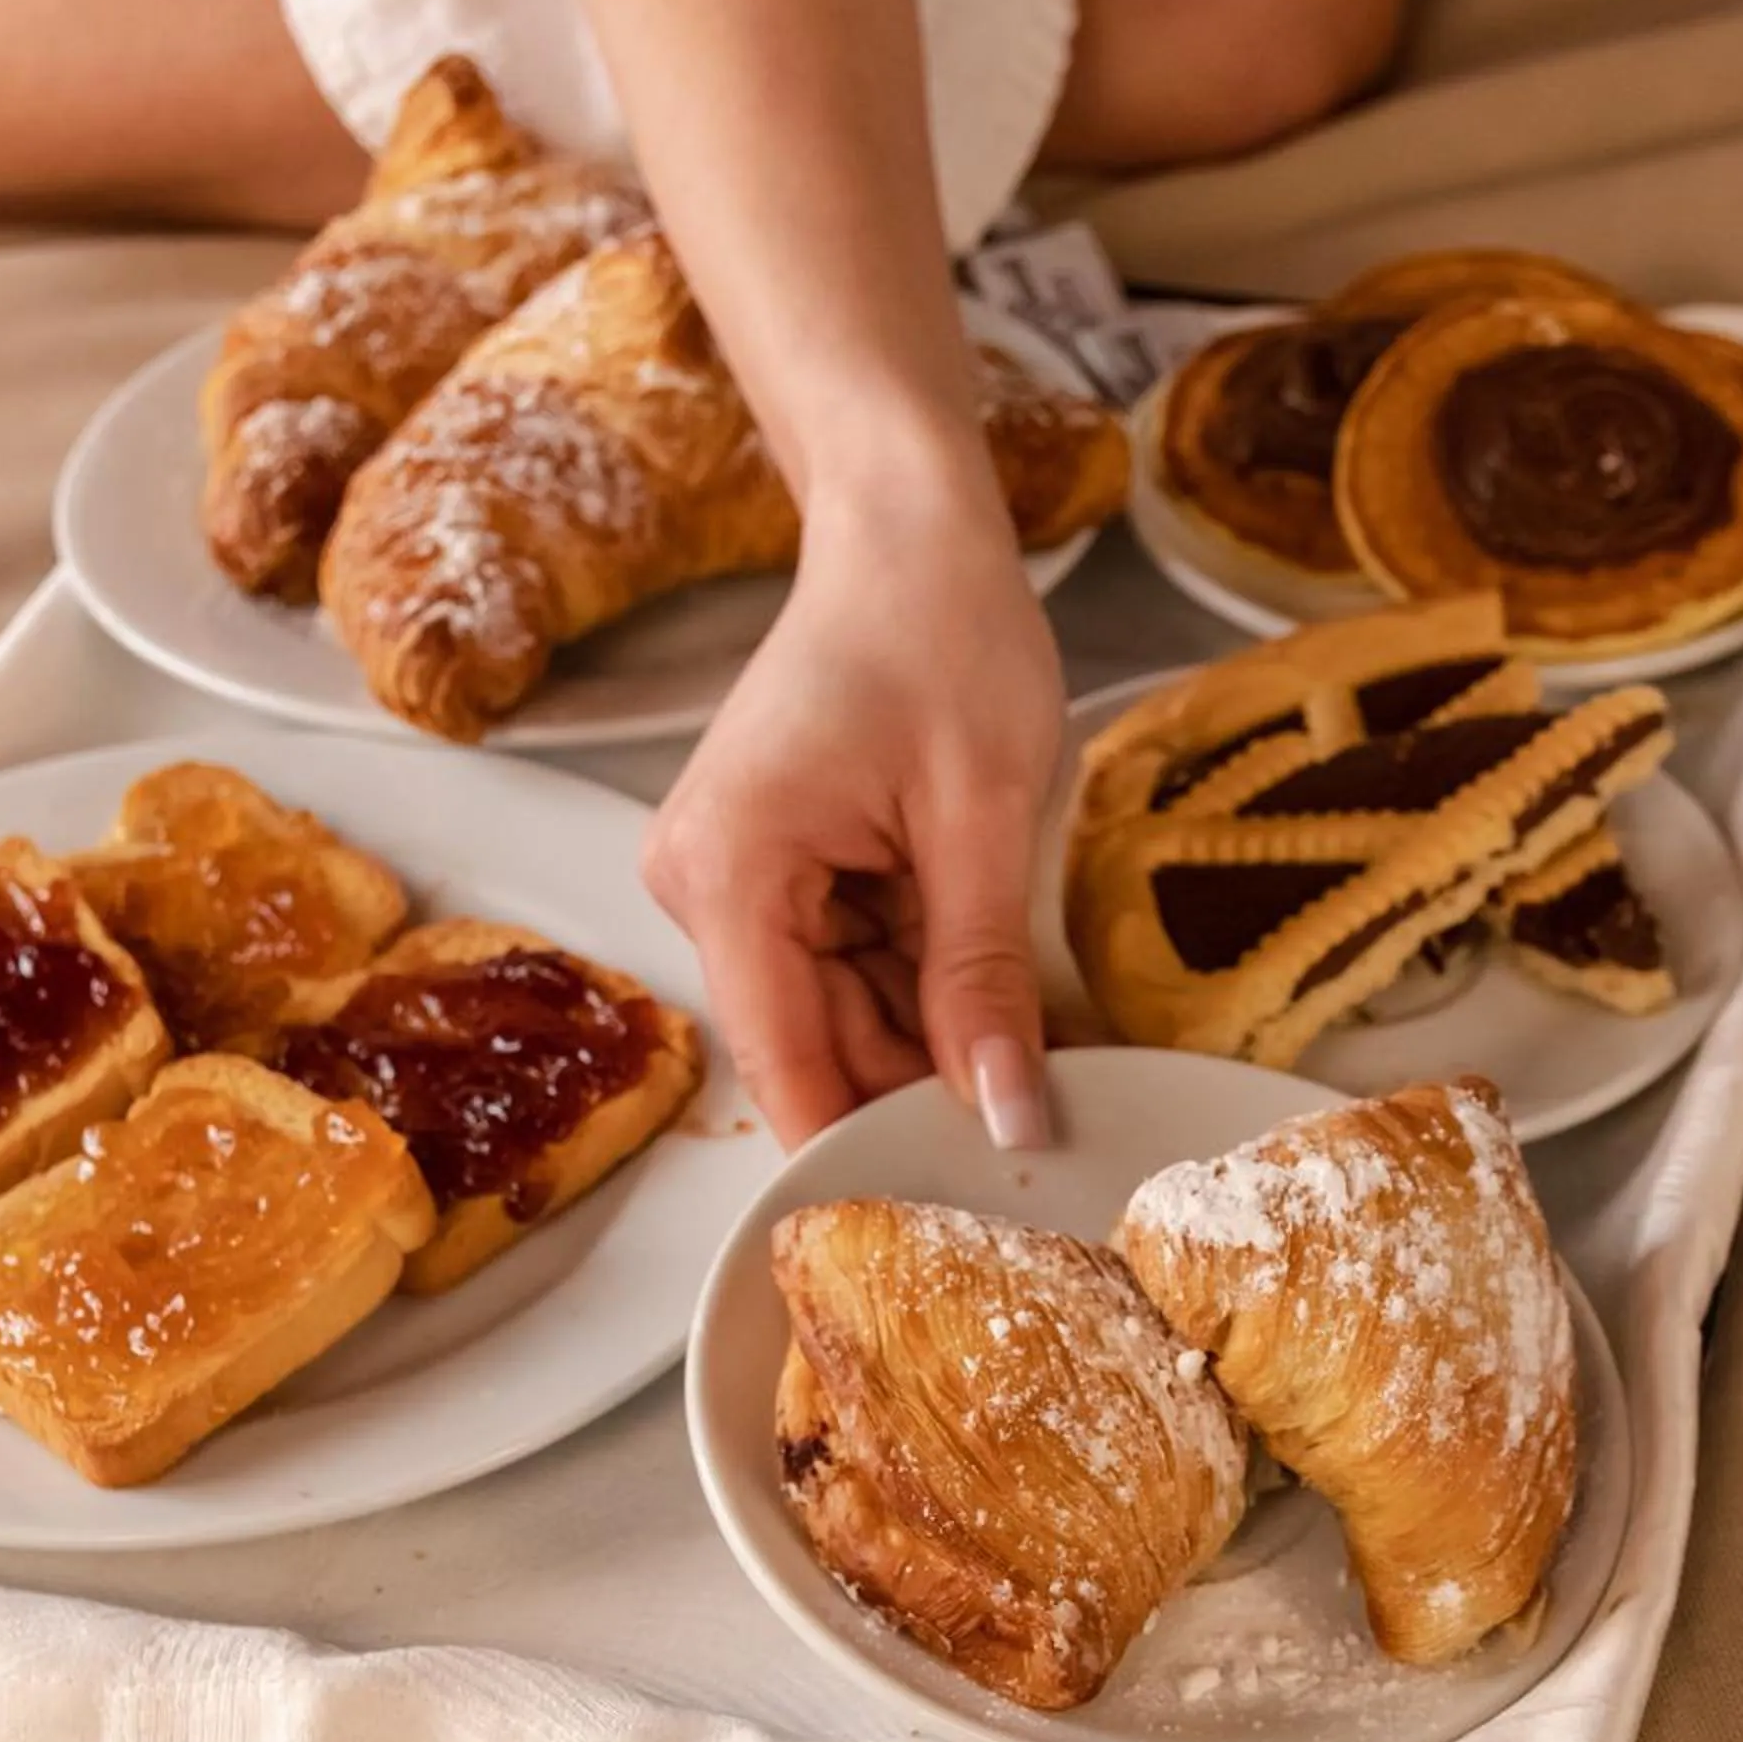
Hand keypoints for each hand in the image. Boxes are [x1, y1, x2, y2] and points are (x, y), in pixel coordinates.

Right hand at [643, 456, 1064, 1148]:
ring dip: (936, 1030)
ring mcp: (731, 879)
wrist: (906, 526)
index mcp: (726, 875)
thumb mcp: (982, 817)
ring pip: (842, 1013)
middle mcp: (700, 886)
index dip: (872, 1147)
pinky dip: (925, 981)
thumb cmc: (937, 628)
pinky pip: (849, 964)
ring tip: (1036, 1033)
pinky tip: (995, 984)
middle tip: (1042, 1121)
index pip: (789, 1067)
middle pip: (816, 1044)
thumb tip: (1008, 1116)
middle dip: (925, 1084)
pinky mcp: (771, 870)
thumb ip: (985, 981)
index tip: (959, 1216)